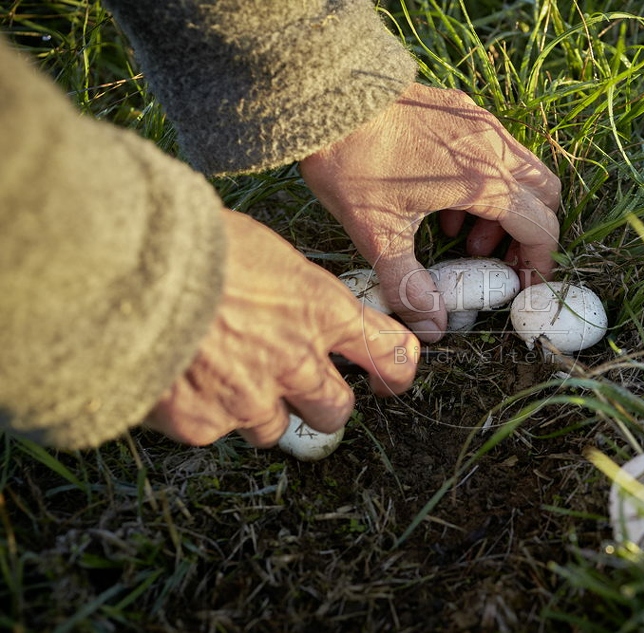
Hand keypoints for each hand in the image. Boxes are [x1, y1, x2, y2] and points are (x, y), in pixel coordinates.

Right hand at [146, 209, 418, 446]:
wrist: (127, 266)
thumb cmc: (196, 242)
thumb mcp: (267, 253)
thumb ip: (294, 292)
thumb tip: (294, 305)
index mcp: (321, 310)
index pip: (389, 353)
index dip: (395, 370)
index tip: (389, 377)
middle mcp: (296, 361)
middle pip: (335, 409)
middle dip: (322, 404)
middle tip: (299, 389)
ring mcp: (251, 398)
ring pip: (274, 428)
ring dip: (256, 408)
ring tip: (219, 372)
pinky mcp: (204, 424)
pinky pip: (214, 429)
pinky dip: (200, 410)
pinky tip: (177, 375)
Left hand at [299, 83, 559, 341]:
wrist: (324, 94)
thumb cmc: (350, 162)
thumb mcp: (376, 232)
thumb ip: (409, 284)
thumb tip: (432, 331)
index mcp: (481, 181)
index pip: (540, 226)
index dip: (539, 262)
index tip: (524, 285)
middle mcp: (492, 146)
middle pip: (544, 195)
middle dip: (527, 234)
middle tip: (492, 261)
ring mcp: (480, 123)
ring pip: (523, 171)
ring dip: (506, 210)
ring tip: (461, 236)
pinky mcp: (464, 110)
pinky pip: (498, 150)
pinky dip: (489, 183)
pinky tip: (445, 203)